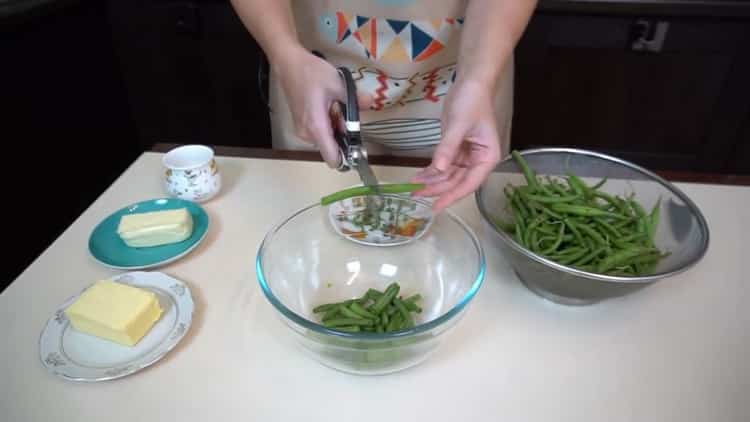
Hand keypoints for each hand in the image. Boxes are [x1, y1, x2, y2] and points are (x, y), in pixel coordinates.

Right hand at [274, 48, 370, 167]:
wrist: (288, 63)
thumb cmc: (311, 73)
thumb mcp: (337, 84)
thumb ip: (355, 98)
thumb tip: (372, 102)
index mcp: (316, 128)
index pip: (332, 158)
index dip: (347, 158)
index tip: (358, 148)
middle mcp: (307, 135)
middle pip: (332, 148)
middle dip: (344, 136)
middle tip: (346, 114)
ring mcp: (302, 131)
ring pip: (326, 140)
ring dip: (336, 129)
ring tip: (336, 107)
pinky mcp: (301, 126)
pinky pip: (320, 133)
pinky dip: (328, 125)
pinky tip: (329, 107)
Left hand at [411, 79, 502, 213]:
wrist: (470, 83)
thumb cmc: (472, 101)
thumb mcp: (458, 125)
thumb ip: (448, 148)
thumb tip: (438, 169)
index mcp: (487, 157)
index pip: (469, 183)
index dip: (452, 196)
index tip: (436, 206)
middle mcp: (479, 161)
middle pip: (456, 182)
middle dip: (437, 188)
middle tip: (416, 195)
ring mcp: (467, 156)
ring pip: (448, 176)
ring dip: (431, 181)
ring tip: (412, 187)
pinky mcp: (456, 150)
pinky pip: (443, 165)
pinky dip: (431, 171)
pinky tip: (418, 176)